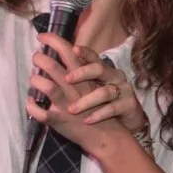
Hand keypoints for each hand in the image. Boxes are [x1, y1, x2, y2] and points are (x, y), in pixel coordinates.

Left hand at [26, 33, 147, 147]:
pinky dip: (99, 115)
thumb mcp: (90, 86)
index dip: (81, 50)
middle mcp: (112, 77)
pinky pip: (112, 109)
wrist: (125, 123)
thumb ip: (74, 74)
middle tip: (66, 79)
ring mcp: (121, 91)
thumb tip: (46, 65)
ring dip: (86, 101)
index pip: (91, 56)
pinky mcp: (126, 106)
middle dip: (81, 72)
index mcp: (101, 69)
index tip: (70, 48)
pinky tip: (87, 121)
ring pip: (104, 92)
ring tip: (71, 109)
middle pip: (98, 69)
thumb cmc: (102, 101)